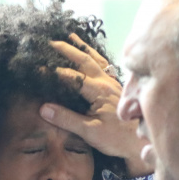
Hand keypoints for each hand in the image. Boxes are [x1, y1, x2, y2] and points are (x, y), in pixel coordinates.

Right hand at [42, 34, 150, 176]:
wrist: (141, 144)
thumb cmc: (117, 139)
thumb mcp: (89, 132)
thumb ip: (67, 119)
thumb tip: (43, 108)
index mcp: (98, 91)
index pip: (72, 76)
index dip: (54, 71)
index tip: (37, 68)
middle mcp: (106, 82)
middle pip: (84, 60)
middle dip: (67, 49)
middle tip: (50, 41)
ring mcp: (113, 83)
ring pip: (96, 59)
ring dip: (82, 47)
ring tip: (70, 35)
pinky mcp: (116, 87)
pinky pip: (104, 65)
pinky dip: (95, 55)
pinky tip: (91, 53)